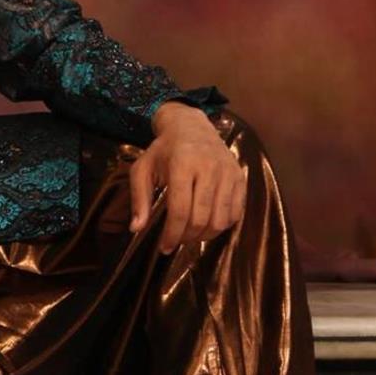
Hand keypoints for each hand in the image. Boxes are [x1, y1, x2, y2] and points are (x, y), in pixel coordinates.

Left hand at [128, 101, 245, 253]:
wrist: (191, 127)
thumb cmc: (163, 151)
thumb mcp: (143, 169)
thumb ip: (139, 198)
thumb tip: (136, 229)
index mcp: (182, 164)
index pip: (180, 210)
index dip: (172, 235)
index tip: (164, 248)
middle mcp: (209, 168)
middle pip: (202, 219)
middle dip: (187, 237)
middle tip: (176, 241)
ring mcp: (228, 172)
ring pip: (220, 220)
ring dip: (204, 236)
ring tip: (190, 235)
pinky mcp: (240, 177)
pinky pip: (235, 213)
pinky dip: (222, 226)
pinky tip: (207, 224)